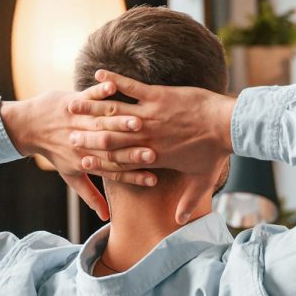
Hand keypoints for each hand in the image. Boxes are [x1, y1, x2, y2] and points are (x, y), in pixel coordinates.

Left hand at [0, 84, 156, 221]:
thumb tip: (106, 217)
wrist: (27, 126)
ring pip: (101, 123)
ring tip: (139, 123)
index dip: (133, 176)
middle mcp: (82, 141)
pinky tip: (114, 87)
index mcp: (85, 160)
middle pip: (109, 148)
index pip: (113, 171)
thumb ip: (90, 195)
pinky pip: (88, 95)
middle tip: (153, 153)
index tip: (154, 180)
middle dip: (131, 151)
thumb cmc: (55, 152)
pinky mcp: (74, 100)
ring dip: (119, 122)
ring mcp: (78, 120)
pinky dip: (99, 90)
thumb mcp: (71, 175)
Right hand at [67, 70, 234, 223]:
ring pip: (115, 113)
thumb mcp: (204, 179)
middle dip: (88, 136)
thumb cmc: (216, 152)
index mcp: (154, 156)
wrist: (228, 126)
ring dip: (93, 108)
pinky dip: (114, 80)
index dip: (101, 161)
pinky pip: (130, 86)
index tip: (83, 160)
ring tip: (72, 105)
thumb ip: (190, 201)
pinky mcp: (158, 95)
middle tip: (67, 134)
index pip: (121, 161)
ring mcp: (151, 115)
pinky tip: (98, 74)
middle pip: (111, 138)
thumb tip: (182, 221)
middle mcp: (147, 137)